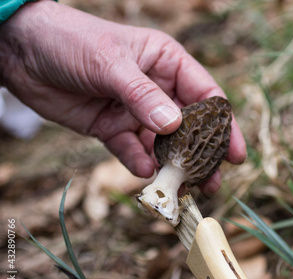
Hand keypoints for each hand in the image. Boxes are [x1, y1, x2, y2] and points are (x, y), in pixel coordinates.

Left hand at [0, 0, 245, 192]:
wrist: (20, 52)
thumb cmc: (72, 41)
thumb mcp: (111, 64)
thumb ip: (143, 96)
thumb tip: (175, 128)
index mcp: (167, 63)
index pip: (206, 96)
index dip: (224, 125)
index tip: (236, 153)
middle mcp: (156, 89)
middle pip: (190, 127)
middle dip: (202, 154)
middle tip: (213, 181)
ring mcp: (135, 112)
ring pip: (163, 145)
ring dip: (174, 167)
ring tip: (185, 188)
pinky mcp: (112, 129)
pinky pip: (131, 151)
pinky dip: (139, 163)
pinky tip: (146, 173)